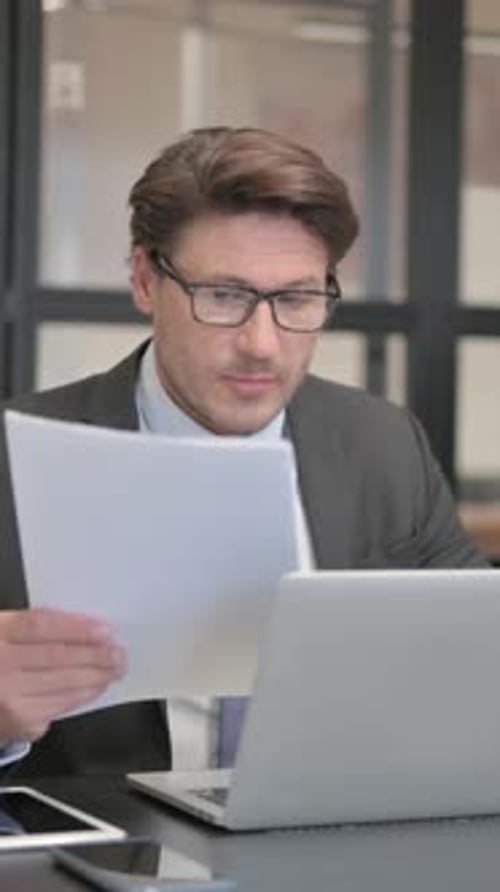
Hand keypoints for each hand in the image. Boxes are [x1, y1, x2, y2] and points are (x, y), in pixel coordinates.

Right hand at [0, 607, 126, 745]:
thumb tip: (79, 625)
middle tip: (118, 652)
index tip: (104, 629)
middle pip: (58, 658)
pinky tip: (95, 687)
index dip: (76, 628)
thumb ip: (29, 625)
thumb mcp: (1, 630)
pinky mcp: (20, 724)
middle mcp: (0, 669)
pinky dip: (82, 696)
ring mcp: (10, 700)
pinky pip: (60, 707)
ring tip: (115, 668)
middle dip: (96, 654)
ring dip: (96, 676)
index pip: (41, 627)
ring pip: (64, 685)